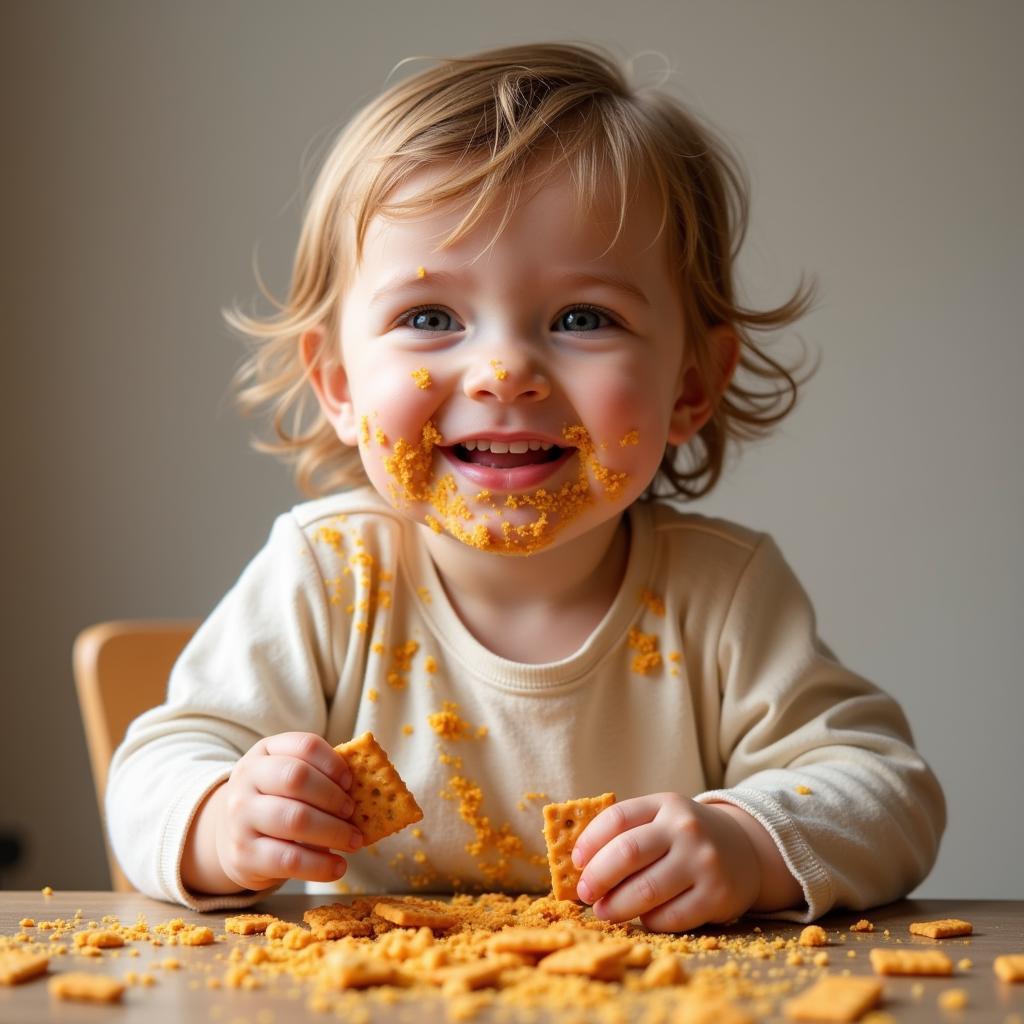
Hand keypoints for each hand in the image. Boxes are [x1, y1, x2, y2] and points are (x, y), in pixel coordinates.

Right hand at [213, 732, 362, 891]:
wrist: (230, 834)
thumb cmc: (275, 800)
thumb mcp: (287, 777)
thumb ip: (320, 776)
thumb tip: (366, 789)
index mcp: (265, 752)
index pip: (304, 746)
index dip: (333, 762)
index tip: (351, 781)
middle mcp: (247, 780)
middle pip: (297, 778)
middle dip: (333, 797)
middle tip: (353, 812)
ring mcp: (241, 818)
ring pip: (294, 819)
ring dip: (334, 832)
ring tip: (354, 841)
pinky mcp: (243, 855)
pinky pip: (289, 860)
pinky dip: (320, 866)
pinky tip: (338, 867)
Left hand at [572, 793, 760, 931]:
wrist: (745, 850)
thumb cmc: (685, 837)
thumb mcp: (662, 818)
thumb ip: (627, 831)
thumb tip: (579, 865)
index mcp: (666, 804)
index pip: (617, 818)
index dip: (589, 841)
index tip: (576, 861)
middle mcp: (685, 829)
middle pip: (627, 854)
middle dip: (597, 877)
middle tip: (585, 893)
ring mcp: (703, 862)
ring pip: (646, 890)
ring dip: (616, 906)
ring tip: (604, 911)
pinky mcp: (716, 896)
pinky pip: (670, 917)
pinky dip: (649, 921)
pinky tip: (644, 917)